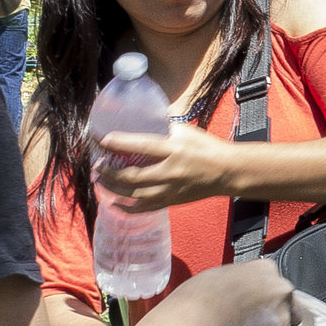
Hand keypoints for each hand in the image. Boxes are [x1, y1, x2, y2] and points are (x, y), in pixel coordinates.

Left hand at [95, 125, 235, 211]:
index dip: (120, 143)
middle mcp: (171, 172)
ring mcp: (171, 189)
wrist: (228, 172)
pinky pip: (146, 207)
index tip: (102, 139)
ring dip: (114, 189)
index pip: (142, 146)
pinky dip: (128, 208)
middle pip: (133, 175)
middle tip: (97, 165)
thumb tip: (145, 117)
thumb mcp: (187, 131)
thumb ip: (164, 126)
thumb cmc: (208, 148)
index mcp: (174, 150)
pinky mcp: (172, 200)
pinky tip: (114, 203)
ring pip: (136, 194)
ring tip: (100, 181)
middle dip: (110, 171)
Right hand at [177, 259, 299, 325]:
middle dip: (274, 313)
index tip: (256, 304)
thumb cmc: (199, 300)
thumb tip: (245, 291)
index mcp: (267, 270)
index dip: (266, 296)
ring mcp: (282, 317)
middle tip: (252, 322)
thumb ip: (244, 281)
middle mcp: (281, 291)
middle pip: (288, 304)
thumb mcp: (222, 275)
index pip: (277, 284)